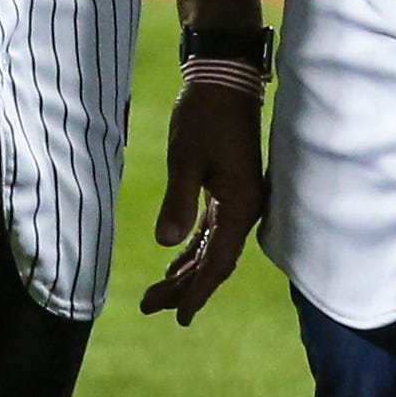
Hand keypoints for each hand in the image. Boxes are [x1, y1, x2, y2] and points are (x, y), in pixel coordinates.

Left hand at [140, 85, 264, 325]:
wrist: (223, 80)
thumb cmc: (204, 115)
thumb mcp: (186, 158)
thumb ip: (178, 202)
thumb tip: (166, 245)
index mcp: (241, 205)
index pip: (219, 261)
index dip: (198, 290)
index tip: (178, 316)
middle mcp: (245, 209)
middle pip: (215, 261)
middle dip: (185, 287)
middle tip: (150, 308)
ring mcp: (238, 201)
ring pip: (213, 249)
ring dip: (186, 272)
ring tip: (156, 296)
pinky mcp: (228, 191)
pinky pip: (212, 232)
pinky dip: (193, 250)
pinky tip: (174, 266)